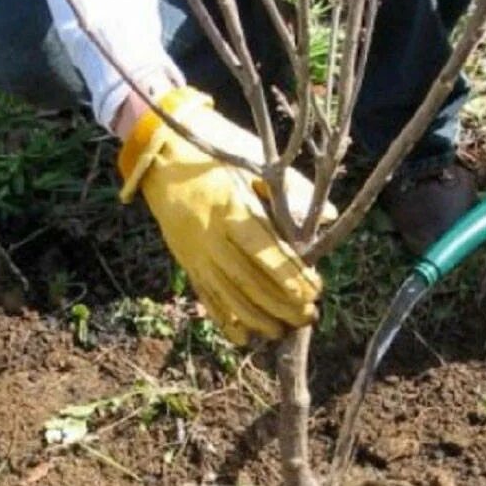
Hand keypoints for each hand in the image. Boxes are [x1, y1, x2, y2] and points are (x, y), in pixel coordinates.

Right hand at [116, 87, 330, 346]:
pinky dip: (224, 319)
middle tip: (309, 317)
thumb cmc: (214, 147)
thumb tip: (328, 217)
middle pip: (251, 281)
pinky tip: (243, 338)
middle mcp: (211, 237)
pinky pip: (205, 295)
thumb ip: (291, 189)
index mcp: (232, 210)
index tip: (315, 291)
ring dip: (257, 318)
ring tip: (282, 332)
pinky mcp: (184, 260)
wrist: (157, 148)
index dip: (292, 277)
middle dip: (282, 304)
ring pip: (228, 295)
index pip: (267, 253)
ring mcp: (195, 252)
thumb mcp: (252, 159)